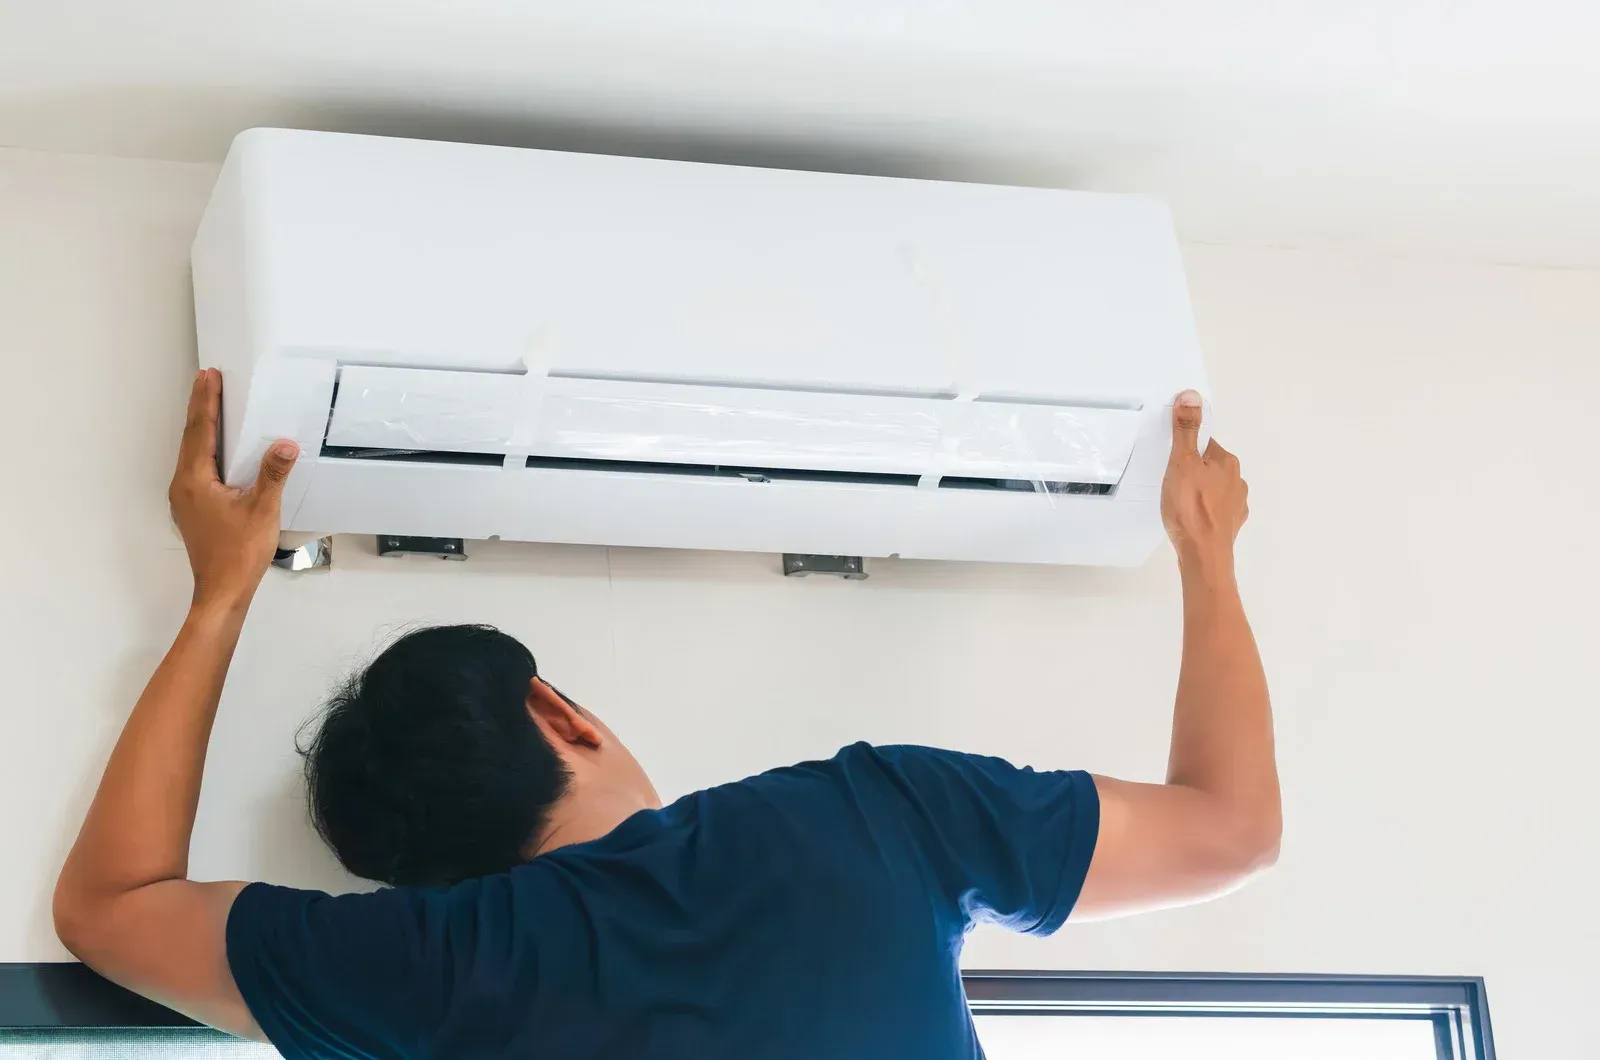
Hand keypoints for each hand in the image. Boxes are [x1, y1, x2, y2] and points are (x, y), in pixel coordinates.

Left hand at [168, 369, 298, 609]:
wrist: (222, 591)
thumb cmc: (238, 553)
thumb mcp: (262, 510)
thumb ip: (272, 474)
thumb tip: (285, 445)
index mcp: (194, 480)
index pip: (199, 430)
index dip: (205, 401)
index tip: (209, 376)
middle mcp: (182, 485)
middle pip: (191, 437)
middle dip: (200, 407)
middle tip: (207, 380)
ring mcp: (185, 499)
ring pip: (192, 453)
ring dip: (202, 428)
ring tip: (212, 406)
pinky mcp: (193, 509)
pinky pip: (196, 468)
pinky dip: (206, 449)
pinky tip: (218, 448)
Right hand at [1161, 390, 1247, 572]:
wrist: (1203, 555)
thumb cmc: (1191, 509)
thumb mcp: (1182, 462)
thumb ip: (1186, 430)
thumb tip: (1191, 396)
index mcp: (1227, 462)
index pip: (1205, 444)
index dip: (1186, 450)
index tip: (1173, 459)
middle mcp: (1237, 481)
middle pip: (1210, 466)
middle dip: (1193, 471)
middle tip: (1172, 481)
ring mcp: (1236, 505)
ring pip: (1214, 489)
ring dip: (1199, 492)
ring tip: (1179, 502)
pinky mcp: (1230, 525)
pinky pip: (1215, 511)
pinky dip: (1204, 512)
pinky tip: (1190, 519)